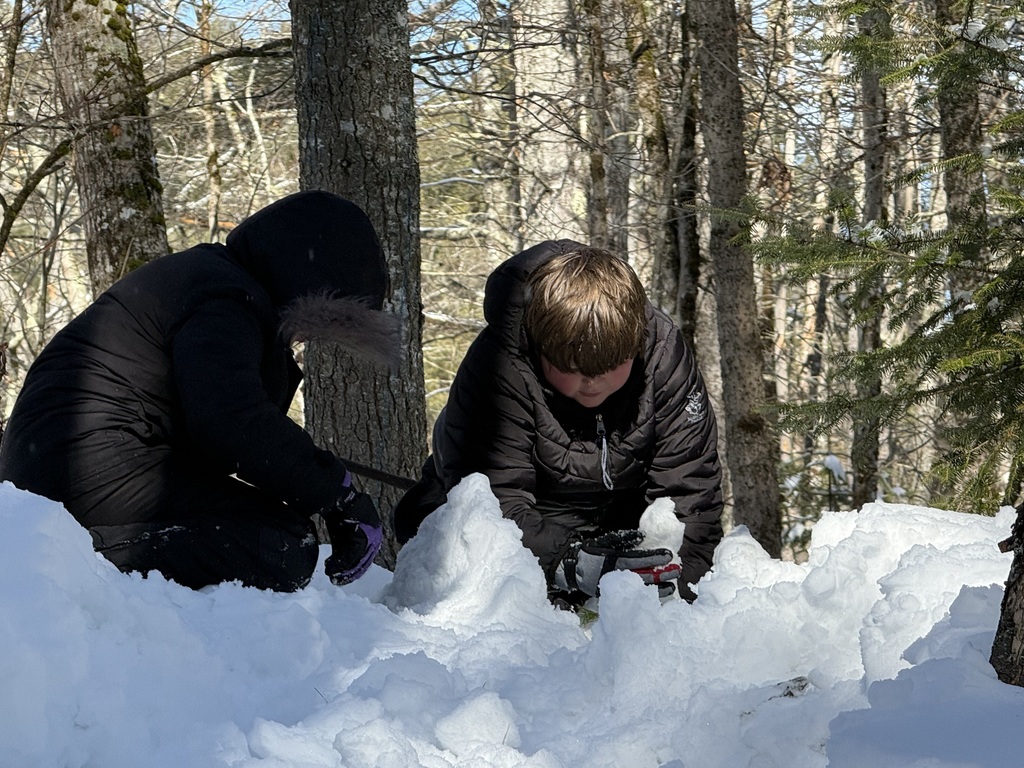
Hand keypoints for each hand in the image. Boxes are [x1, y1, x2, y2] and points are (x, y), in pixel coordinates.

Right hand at [322, 489, 381, 584]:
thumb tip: (340, 569)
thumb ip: (345, 551)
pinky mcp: (365, 531)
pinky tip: (330, 565)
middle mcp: (376, 535)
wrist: (336, 498)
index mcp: (373, 536)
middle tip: (336, 580)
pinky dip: (342, 561)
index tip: (341, 579)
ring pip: (359, 558)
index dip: (354, 571)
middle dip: (350, 572)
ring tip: (331, 574)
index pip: (366, 559)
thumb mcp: (342, 537)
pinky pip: (354, 552)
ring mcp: (372, 533)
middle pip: (364, 560)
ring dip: (344, 569)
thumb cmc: (339, 517)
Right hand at [553, 529, 680, 597]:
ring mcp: (616, 589)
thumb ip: (623, 539)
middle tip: (677, 571)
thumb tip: (642, 536)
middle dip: (661, 574)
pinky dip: (646, 597)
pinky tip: (658, 597)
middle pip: (644, 576)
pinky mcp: (615, 597)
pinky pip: (634, 598)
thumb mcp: (605, 541)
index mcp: (615, 561)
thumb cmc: (591, 553)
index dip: (655, 557)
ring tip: (672, 586)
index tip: (669, 555)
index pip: (639, 559)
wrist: (572, 571)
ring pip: (641, 590)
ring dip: (658, 588)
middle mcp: (617, 576)